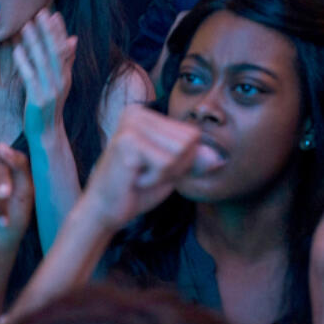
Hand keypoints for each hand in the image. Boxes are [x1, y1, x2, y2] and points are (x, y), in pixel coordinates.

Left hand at [13, 9, 75, 138]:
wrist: (47, 132)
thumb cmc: (49, 104)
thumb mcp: (60, 81)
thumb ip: (65, 60)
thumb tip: (73, 38)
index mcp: (66, 75)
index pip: (64, 49)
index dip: (59, 31)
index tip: (54, 14)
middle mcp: (61, 81)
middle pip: (55, 52)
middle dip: (48, 31)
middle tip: (40, 12)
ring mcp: (50, 90)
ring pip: (42, 62)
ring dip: (34, 42)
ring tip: (25, 26)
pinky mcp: (37, 99)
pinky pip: (30, 77)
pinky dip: (24, 62)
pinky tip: (17, 49)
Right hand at [77, 105, 218, 232]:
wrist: (104, 211)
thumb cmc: (136, 190)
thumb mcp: (172, 171)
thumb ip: (194, 160)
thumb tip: (219, 159)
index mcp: (146, 114)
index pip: (192, 134)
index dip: (183, 160)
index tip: (154, 168)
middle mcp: (137, 113)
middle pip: (189, 140)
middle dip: (176, 166)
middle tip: (147, 173)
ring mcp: (130, 125)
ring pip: (180, 151)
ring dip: (166, 173)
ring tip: (141, 175)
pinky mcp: (127, 142)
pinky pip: (166, 163)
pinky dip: (155, 179)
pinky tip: (135, 179)